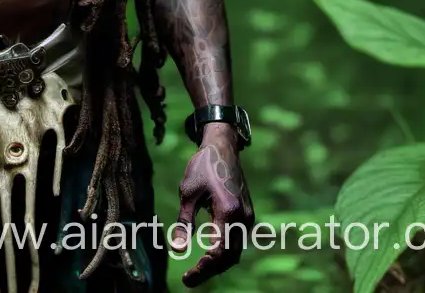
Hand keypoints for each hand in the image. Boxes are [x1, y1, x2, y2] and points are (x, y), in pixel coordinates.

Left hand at [170, 122, 254, 286]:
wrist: (222, 146)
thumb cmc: (203, 166)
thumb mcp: (187, 192)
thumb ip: (184, 222)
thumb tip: (176, 249)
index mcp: (228, 211)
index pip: (218, 253)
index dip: (203, 269)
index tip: (186, 279)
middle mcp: (243, 217)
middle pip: (229, 257)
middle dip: (210, 271)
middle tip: (189, 279)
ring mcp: (248, 216)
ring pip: (235, 251)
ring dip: (218, 263)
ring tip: (197, 270)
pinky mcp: (247, 214)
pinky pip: (237, 240)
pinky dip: (224, 251)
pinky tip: (209, 253)